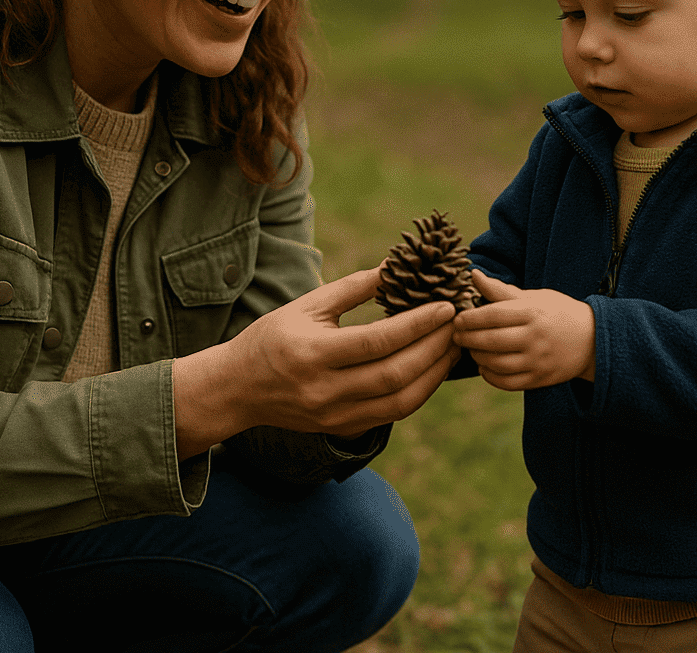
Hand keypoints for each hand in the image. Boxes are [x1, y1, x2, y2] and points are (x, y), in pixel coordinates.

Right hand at [173, 267, 460, 457]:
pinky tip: (431, 370)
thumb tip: (394, 266)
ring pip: (400, 401)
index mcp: (314, 354)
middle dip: (434, 349)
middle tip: (458, 325)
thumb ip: (352, 288)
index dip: (417, 325)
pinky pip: (392, 414)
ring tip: (452, 348)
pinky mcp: (343, 428)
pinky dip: (418, 392)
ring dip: (434, 375)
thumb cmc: (271, 338)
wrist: (238, 389)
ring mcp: (336, 415)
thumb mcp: (306, 305)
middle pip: (396, 374)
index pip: (378, 341)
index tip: (445, 307)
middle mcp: (326, 390)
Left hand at [452, 269, 595, 390]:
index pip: (492, 315)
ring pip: (496, 363)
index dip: (469, 318)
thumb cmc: (558, 312)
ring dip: (477, 357)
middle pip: (490, 341)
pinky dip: (490, 376)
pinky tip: (485, 367)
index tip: (456, 319)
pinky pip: (507, 383)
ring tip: (471, 349)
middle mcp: (535, 337)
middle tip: (456, 335)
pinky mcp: (540, 378)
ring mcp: (538, 360)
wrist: (593, 340)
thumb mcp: (534, 297)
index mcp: (532, 312)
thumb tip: (473, 274)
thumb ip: (501, 290)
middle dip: (467, 338)